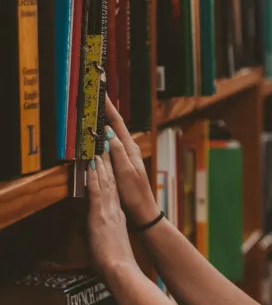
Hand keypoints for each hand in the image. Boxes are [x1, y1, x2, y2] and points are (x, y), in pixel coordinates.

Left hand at [87, 152, 137, 275]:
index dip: (111, 175)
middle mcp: (114, 211)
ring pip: (105, 182)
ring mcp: (108, 211)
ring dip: (101, 164)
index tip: (108, 162)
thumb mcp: (111, 244)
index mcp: (118, 217)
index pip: (113, 192)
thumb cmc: (116, 264)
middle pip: (111, 182)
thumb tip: (98, 233)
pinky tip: (91, 165)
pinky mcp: (99, 215)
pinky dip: (94, 177)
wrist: (121, 270)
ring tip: (99, 149)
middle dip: (108, 163)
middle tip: (105, 146)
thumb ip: (105, 234)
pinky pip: (96, 191)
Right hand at [104, 97, 159, 224]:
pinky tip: (98, 135)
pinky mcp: (122, 164)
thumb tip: (108, 133)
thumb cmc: (135, 194)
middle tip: (95, 96)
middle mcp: (129, 149)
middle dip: (105, 110)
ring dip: (104, 121)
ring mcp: (126, 156)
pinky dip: (104, 136)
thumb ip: (117, 153)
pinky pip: (111, 145)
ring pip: (113, 134)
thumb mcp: (125, 172)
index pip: (117, 124)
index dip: (109, 108)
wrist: (143, 211)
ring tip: (94, 109)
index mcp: (131, 149)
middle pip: (115, 125)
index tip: (101, 93)